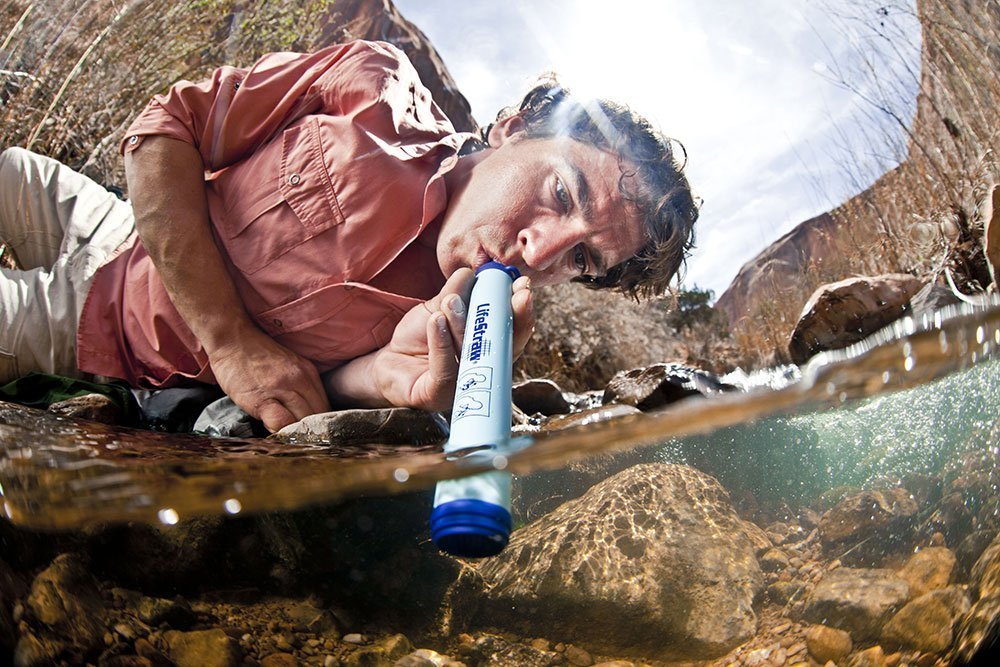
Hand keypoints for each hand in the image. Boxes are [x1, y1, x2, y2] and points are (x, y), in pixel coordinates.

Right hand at [208, 326, 330, 431]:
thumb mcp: (288, 366)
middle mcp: (300, 380)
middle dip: (311, 431)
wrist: (232, 339)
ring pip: (303, 421)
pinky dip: (281, 432)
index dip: (320, 423)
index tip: (312, 432)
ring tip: (289, 439)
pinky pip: (281, 423)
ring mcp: (282, 389)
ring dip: (297, 434)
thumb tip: (306, 414)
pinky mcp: (262, 399)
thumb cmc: (256, 355)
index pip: (325, 406)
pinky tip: (274, 432)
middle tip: (302, 440)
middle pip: (318, 416)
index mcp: (309, 372)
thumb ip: (300, 387)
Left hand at [367, 269, 534, 410]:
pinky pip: (445, 370)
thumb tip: (472, 272)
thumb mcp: (438, 307)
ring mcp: (462, 386)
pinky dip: (442, 342)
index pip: (513, 332)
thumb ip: (455, 291)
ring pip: (472, 355)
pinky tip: (436, 321)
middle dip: (512, 319)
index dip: (522, 311)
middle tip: (513, 293)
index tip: (523, 287)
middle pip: (506, 349)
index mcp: (489, 348)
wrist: (388, 362)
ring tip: (450, 301)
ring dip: (462, 324)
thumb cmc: (419, 337)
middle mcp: (482, 370)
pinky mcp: (437, 395)